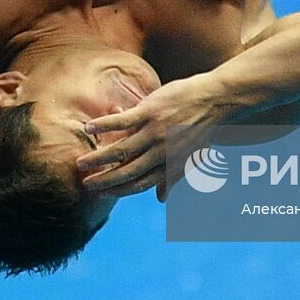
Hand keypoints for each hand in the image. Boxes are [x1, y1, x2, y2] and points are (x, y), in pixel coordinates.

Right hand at [75, 76, 234, 200]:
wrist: (218, 100)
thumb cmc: (204, 127)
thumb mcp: (191, 157)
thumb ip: (173, 176)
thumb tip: (161, 199)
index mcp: (169, 164)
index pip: (139, 183)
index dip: (119, 190)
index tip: (101, 194)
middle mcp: (160, 152)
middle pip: (127, 171)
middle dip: (105, 180)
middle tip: (85, 184)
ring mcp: (154, 132)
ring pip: (121, 149)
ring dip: (99, 158)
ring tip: (80, 163)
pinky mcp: (151, 112)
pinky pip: (123, 122)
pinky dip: (105, 125)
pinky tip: (89, 127)